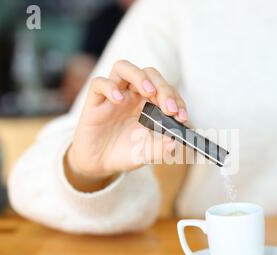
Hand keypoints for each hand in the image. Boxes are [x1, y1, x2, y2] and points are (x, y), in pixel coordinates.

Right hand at [65, 60, 187, 191]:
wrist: (100, 165)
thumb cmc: (125, 154)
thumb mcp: (146, 155)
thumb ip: (160, 149)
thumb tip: (173, 143)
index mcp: (149, 103)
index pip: (166, 90)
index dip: (177, 100)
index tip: (182, 117)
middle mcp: (132, 95)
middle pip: (149, 74)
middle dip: (163, 88)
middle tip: (169, 109)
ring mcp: (113, 95)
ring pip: (124, 68)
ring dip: (139, 77)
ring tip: (149, 92)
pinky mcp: (95, 101)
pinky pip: (99, 83)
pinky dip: (110, 87)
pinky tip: (118, 100)